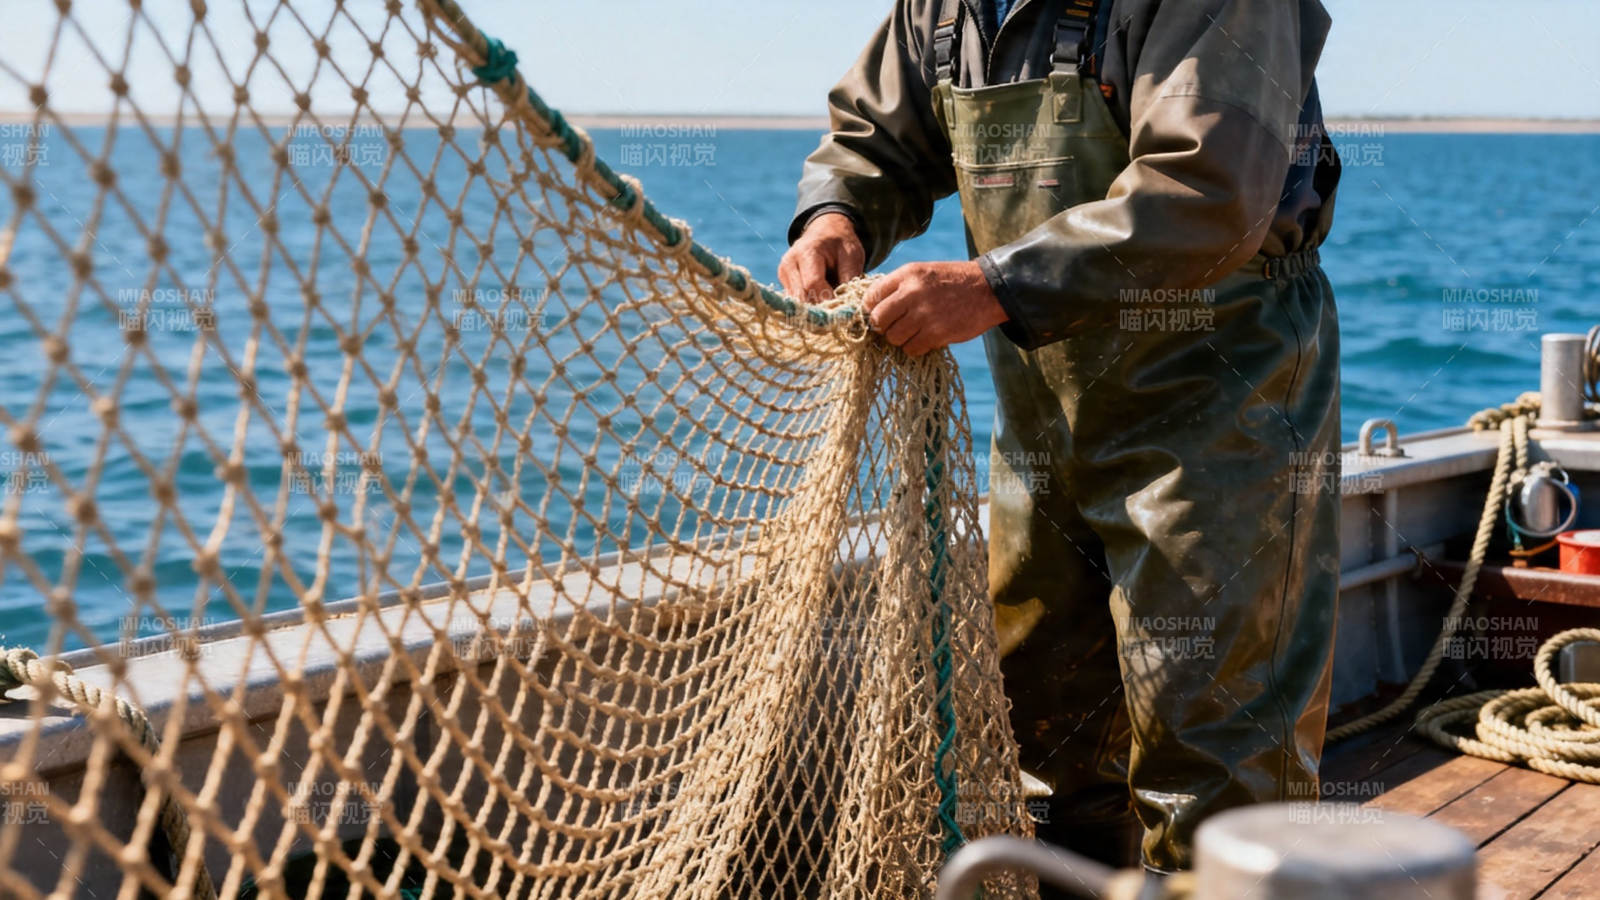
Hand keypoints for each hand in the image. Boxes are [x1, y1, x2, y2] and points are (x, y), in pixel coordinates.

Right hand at [778, 212, 865, 304]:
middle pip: (802, 296)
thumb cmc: (840, 244)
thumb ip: (850, 278)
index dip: (827, 299)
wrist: (825, 232)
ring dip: (814, 309)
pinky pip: (795, 301)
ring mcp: (784, 274)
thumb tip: (848, 304)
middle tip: (837, 316)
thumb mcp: (852, 255)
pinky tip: (821, 306)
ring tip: (831, 310)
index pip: (812, 283)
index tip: (842, 310)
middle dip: (820, 309)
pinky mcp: (784, 283)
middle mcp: (789, 263)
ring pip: (797, 302)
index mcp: (806, 252)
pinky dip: (809, 307)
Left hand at [861, 261, 1007, 356]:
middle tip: (894, 327)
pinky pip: (911, 349)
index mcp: (907, 274)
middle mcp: (912, 292)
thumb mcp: (924, 273)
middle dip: (883, 327)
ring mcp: (924, 314)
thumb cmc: (952, 282)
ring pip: (893, 337)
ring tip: (913, 332)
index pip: (871, 295)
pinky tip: (926, 338)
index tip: (878, 315)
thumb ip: (898, 286)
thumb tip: (872, 307)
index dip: (870, 309)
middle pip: (879, 319)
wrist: (988, 290)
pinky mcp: (936, 333)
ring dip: (900, 339)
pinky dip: (915, 347)